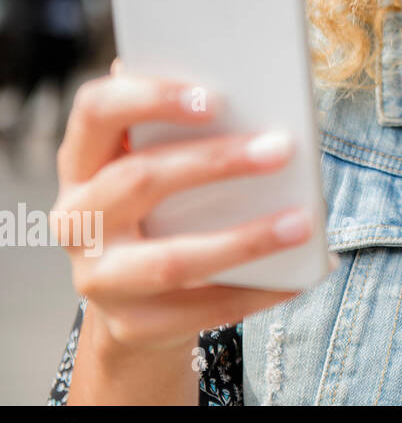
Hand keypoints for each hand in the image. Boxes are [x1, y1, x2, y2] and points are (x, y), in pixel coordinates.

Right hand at [53, 59, 311, 351]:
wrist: (137, 306)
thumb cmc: (164, 212)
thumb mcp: (161, 169)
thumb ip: (190, 135)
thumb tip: (258, 103)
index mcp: (83, 163)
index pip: (98, 111)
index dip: (149, 97)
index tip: (215, 96)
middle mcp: (78, 218)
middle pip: (139, 179)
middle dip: (216, 162)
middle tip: (282, 149)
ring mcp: (99, 278)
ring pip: (172, 260)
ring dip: (246, 240)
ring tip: (304, 223)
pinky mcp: (132, 326)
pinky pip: (204, 310)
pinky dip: (260, 291)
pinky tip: (303, 276)